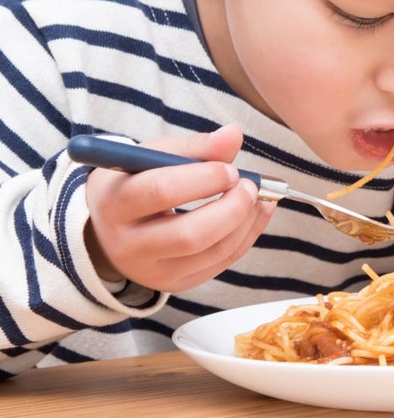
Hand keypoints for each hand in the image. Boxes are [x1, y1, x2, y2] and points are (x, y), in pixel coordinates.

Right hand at [82, 126, 275, 291]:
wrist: (110, 227)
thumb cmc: (137, 182)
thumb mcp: (154, 157)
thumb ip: (195, 146)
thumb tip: (233, 134)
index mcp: (114, 203)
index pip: (160, 191)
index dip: (203, 178)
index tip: (230, 168)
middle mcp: (128, 245)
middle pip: (188, 234)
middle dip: (231, 207)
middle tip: (250, 184)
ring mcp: (152, 271)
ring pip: (212, 251)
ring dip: (246, 220)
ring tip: (258, 195)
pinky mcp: (175, 282)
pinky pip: (222, 262)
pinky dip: (248, 234)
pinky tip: (257, 212)